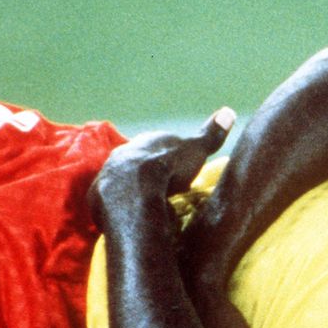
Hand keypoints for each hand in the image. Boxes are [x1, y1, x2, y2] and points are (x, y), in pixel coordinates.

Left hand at [88, 108, 235, 231]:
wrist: (136, 191)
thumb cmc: (170, 168)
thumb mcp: (197, 150)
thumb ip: (211, 134)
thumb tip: (229, 111)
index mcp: (148, 141)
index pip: (159, 147)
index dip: (170, 158)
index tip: (180, 171)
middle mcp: (124, 153)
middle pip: (138, 161)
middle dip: (148, 173)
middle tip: (163, 189)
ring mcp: (109, 173)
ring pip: (122, 179)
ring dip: (132, 189)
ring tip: (147, 205)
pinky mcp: (98, 195)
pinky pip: (110, 200)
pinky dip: (120, 206)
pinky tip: (129, 216)